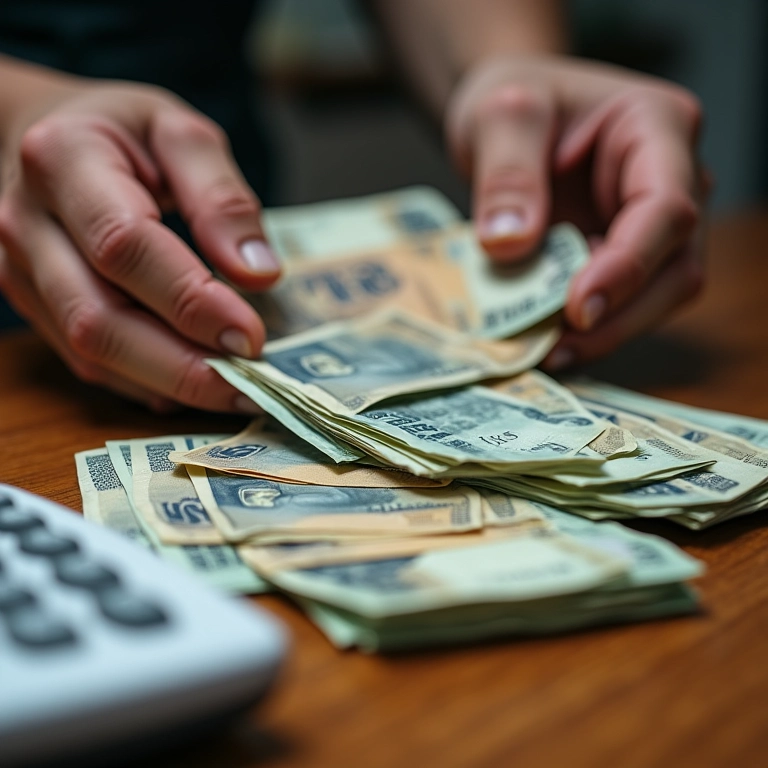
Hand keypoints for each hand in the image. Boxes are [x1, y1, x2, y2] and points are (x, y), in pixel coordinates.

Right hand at [0, 74, 278, 411]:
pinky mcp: (35, 307)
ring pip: (90, 352)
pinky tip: (195, 385)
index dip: (190, 299)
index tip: (250, 335)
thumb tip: (259, 272)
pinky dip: (146, 383)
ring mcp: (22, 273)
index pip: (125, 245)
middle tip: (252, 383)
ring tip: (235, 390)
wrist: (40, 135)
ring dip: (169, 382)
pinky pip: (88, 363)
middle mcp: (27, 224)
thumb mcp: (179, 133)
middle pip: (99, 318)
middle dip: (183, 364)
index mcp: (63, 160)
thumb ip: (221, 196)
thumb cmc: (119, 132)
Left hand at [447, 55, 707, 367]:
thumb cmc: (517, 101)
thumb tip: (511, 245)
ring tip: (545, 350)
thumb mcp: (500, 114)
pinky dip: (589, 330)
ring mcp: (656, 226)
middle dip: (620, 317)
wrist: (512, 119)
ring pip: (659, 296)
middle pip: (676, 267)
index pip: (665, 208)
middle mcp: (674, 180)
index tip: (578, 308)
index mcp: (657, 128)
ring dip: (606, 333)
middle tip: (557, 348)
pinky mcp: (629, 258)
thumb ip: (507, 172)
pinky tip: (546, 339)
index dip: (628, 266)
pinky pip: (625, 304)